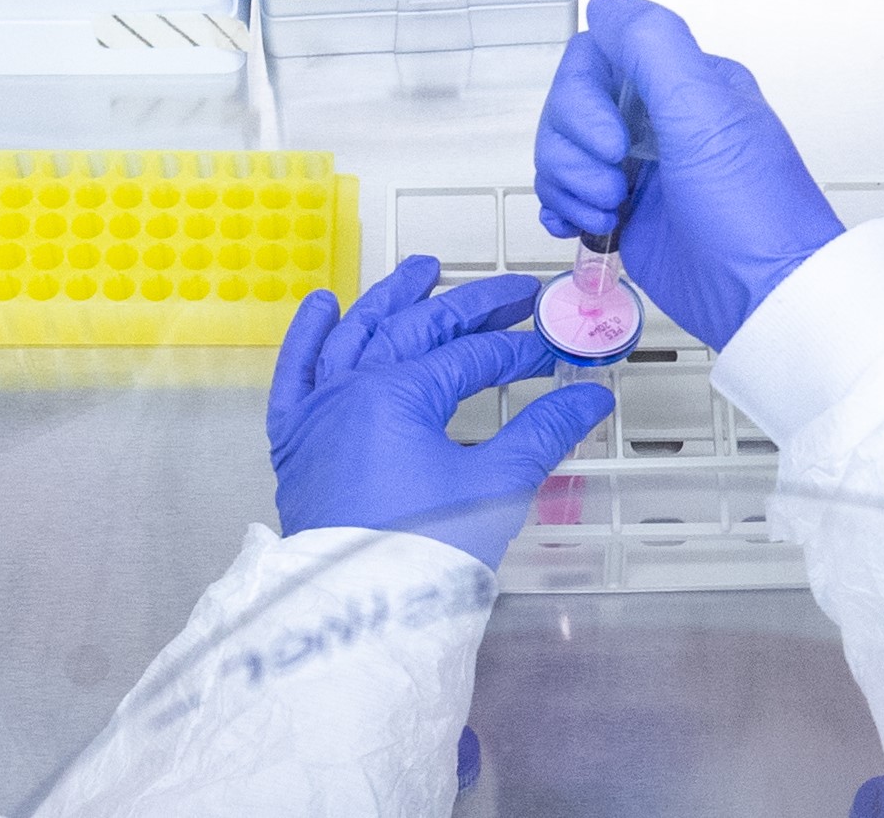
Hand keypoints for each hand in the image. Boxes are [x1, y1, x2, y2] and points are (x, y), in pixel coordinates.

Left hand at [268, 256, 616, 567]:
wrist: (359, 613)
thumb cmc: (426, 552)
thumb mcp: (495, 487)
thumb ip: (543, 433)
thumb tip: (590, 398)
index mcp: (397, 395)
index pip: (469, 356)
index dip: (517, 350)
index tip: (550, 349)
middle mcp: (349, 389)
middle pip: (416, 329)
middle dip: (470, 306)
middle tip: (512, 291)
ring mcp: (316, 411)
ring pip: (353, 335)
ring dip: (390, 298)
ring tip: (422, 270)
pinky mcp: (293, 440)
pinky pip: (293, 373)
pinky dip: (306, 337)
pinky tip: (323, 306)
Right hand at [534, 0, 845, 349]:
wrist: (766, 298)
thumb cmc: (752, 211)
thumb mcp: (706, 113)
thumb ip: (653, 45)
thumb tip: (605, 6)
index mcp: (684, 84)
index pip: (596, 59)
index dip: (583, 100)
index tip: (614, 145)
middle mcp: (658, 119)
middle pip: (567, 107)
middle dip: (574, 151)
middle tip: (615, 187)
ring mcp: (639, 168)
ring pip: (560, 152)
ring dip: (570, 184)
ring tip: (611, 214)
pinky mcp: (625, 214)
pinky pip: (566, 194)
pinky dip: (562, 208)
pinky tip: (579, 225)